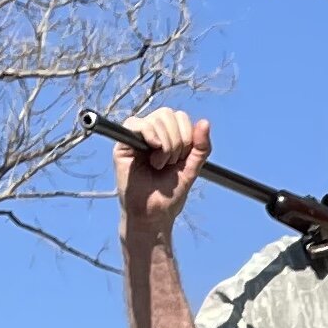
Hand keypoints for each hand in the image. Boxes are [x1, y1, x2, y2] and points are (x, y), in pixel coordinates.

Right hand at [114, 106, 209, 239]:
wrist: (154, 213)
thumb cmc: (170, 193)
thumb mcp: (191, 168)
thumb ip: (201, 147)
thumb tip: (205, 122)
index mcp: (168, 136)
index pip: (180, 117)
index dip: (187, 136)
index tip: (182, 159)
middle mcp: (151, 133)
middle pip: (168, 114)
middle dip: (177, 141)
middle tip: (170, 163)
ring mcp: (136, 138)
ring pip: (155, 119)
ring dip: (165, 145)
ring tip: (159, 165)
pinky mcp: (122, 144)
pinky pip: (135, 124)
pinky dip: (149, 135)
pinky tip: (153, 153)